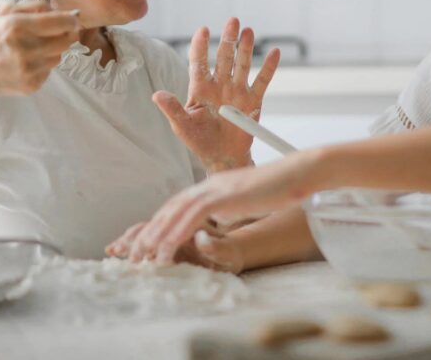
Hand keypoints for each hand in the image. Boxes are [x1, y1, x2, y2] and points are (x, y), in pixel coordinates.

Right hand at [0, 1, 80, 98]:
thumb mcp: (3, 15)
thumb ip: (35, 7)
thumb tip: (65, 11)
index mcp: (17, 27)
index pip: (62, 22)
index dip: (72, 19)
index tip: (72, 18)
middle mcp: (25, 49)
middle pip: (67, 40)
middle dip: (66, 33)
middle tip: (56, 31)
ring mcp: (30, 69)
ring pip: (60, 55)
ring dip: (54, 49)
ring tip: (34, 47)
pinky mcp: (32, 84)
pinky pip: (50, 70)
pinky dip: (44, 64)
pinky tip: (27, 62)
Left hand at [111, 150, 324, 264]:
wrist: (296, 173)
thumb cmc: (278, 188)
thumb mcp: (246, 200)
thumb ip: (228, 207)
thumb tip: (218, 219)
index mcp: (212, 186)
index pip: (177, 206)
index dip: (159, 225)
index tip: (146, 245)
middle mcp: (209, 185)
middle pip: (170, 208)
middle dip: (149, 232)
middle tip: (133, 255)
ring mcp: (215, 188)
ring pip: (176, 212)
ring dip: (157, 235)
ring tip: (143, 257)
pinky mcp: (224, 195)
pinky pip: (193, 215)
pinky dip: (177, 232)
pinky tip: (167, 247)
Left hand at [153, 17, 279, 172]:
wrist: (223, 156)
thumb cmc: (199, 141)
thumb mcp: (182, 126)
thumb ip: (172, 109)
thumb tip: (156, 95)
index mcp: (200, 88)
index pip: (199, 62)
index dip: (200, 46)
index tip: (203, 30)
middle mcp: (219, 85)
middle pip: (224, 57)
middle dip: (228, 39)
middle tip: (232, 21)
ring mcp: (237, 91)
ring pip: (242, 65)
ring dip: (245, 48)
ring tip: (248, 31)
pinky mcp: (253, 101)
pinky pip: (262, 82)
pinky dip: (268, 68)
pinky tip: (274, 53)